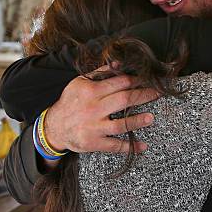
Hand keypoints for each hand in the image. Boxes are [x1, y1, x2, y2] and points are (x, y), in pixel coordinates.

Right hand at [44, 70, 159, 153]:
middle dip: (143, 95)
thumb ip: (99, 73)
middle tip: (158, 93)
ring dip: (137, 121)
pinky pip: (114, 146)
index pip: (119, 83)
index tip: (149, 79)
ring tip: (151, 118)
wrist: (54, 127)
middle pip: (124, 100)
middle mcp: (93, 109)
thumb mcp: (79, 83)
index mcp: (91, 91)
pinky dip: (129, 147)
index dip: (137, 80)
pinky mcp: (94, 143)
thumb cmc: (70, 102)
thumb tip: (118, 64)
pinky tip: (142, 146)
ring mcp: (94, 127)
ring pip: (120, 125)